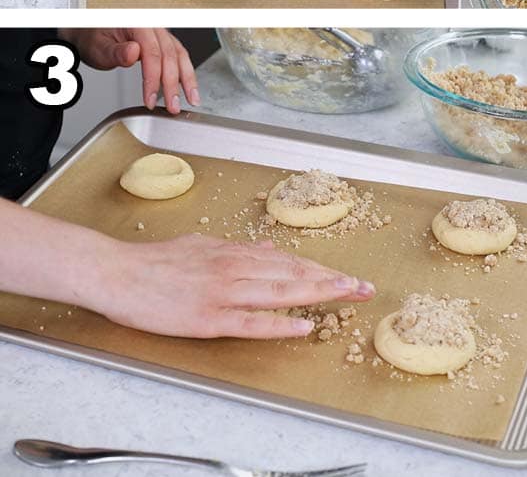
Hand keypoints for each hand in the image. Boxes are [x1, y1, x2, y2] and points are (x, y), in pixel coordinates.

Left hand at [61, 28, 197, 113]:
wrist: (89, 32)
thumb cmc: (92, 39)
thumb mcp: (97, 47)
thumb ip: (115, 51)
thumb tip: (134, 52)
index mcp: (137, 24)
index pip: (152, 54)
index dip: (154, 79)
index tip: (151, 99)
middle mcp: (153, 27)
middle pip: (170, 56)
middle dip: (174, 85)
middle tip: (173, 107)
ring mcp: (160, 34)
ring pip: (180, 56)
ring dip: (188, 79)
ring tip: (192, 99)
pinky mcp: (163, 42)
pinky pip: (179, 56)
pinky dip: (185, 72)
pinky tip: (188, 87)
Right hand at [88, 234, 374, 338]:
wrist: (118, 272)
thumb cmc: (158, 261)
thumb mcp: (205, 244)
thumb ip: (239, 250)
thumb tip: (268, 250)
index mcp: (236, 253)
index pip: (291, 262)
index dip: (323, 270)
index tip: (350, 276)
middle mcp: (237, 269)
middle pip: (295, 275)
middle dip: (333, 281)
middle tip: (365, 288)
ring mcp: (224, 293)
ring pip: (281, 292)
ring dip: (319, 294)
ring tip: (348, 297)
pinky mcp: (208, 317)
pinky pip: (251, 322)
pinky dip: (279, 323)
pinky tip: (303, 325)